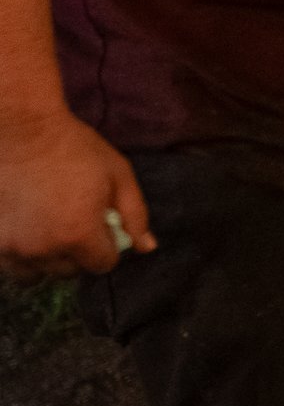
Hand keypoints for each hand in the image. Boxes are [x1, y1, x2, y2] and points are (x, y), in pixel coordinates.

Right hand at [0, 109, 151, 278]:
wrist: (25, 133)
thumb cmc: (76, 150)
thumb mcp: (119, 176)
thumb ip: (135, 215)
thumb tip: (148, 247)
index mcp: (80, 235)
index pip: (103, 264)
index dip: (109, 245)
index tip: (103, 225)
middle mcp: (46, 249)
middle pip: (72, 271)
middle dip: (81, 252)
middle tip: (78, 221)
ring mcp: (16, 248)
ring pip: (40, 273)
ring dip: (51, 259)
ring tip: (53, 228)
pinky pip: (14, 266)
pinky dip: (25, 256)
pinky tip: (31, 230)